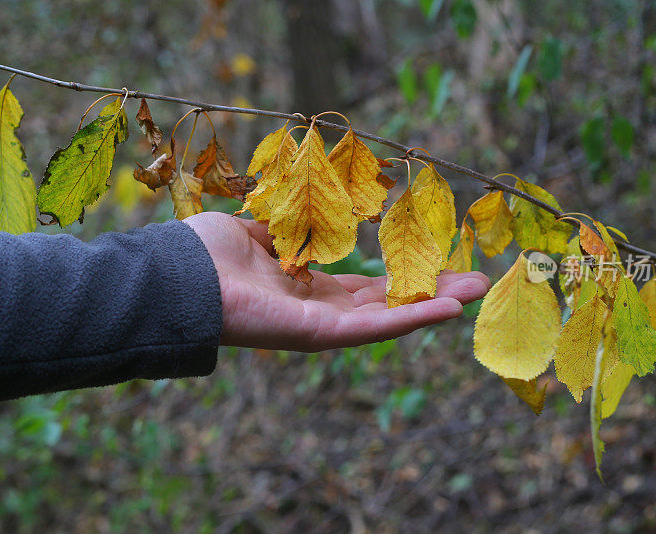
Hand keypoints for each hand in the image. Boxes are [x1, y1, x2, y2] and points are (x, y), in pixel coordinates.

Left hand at [184, 212, 489, 351]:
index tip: (434, 259)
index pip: (362, 285)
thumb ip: (291, 226)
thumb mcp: (257, 229)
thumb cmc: (206, 252)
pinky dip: (414, 317)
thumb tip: (312, 207)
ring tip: (477, 290)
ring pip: (389, 316)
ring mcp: (321, 324)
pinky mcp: (320, 333)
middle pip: (385, 302)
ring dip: (435, 304)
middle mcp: (317, 309)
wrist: (178, 276)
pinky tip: (451, 308)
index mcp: (304, 285)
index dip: (399, 274)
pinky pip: (375, 327)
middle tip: (473, 277)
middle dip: (429, 289)